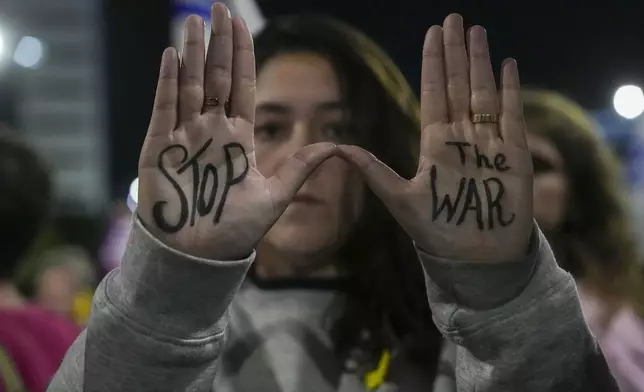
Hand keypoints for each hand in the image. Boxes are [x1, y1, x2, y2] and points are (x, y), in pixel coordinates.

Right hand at [137, 4, 335, 259]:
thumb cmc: (236, 231)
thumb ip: (302, 168)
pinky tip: (172, 55)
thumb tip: (339, 146)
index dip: (241, 55)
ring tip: (194, 21)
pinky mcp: (159, 149)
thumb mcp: (276, 196)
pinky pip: (164, 109)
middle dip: (217, 43)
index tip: (240, 24)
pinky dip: (168, 82)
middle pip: (214, 78)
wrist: (201, 258)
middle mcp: (211, 131)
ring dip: (191, 53)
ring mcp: (184, 138)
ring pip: (188, 85)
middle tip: (218, 8)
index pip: (241, 87)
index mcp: (238, 138)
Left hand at [339, 15, 532, 262]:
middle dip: (456, 52)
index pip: (434, 93)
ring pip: (484, 92)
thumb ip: (374, 172)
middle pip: (459, 85)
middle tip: (454, 18)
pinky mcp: (514, 155)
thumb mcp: (400, 200)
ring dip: (480, 62)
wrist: (477, 259)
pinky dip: (509, 89)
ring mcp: (488, 143)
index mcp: (435, 144)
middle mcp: (461, 138)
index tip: (432, 34)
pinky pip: (511, 115)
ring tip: (477, 31)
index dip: (434, 63)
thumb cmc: (438, 233)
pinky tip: (505, 64)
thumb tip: (338, 150)